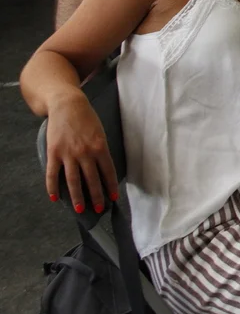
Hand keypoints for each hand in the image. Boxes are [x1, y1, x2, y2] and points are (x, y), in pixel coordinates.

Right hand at [44, 93, 119, 213]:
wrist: (67, 104)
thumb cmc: (87, 118)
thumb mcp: (101, 132)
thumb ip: (101, 150)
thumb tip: (103, 169)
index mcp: (100, 147)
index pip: (108, 172)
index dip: (111, 186)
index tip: (113, 198)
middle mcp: (85, 152)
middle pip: (91, 180)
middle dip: (96, 196)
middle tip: (99, 209)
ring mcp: (68, 153)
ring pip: (73, 181)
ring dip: (77, 197)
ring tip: (80, 209)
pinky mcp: (53, 152)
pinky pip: (52, 174)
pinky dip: (53, 187)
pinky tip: (55, 198)